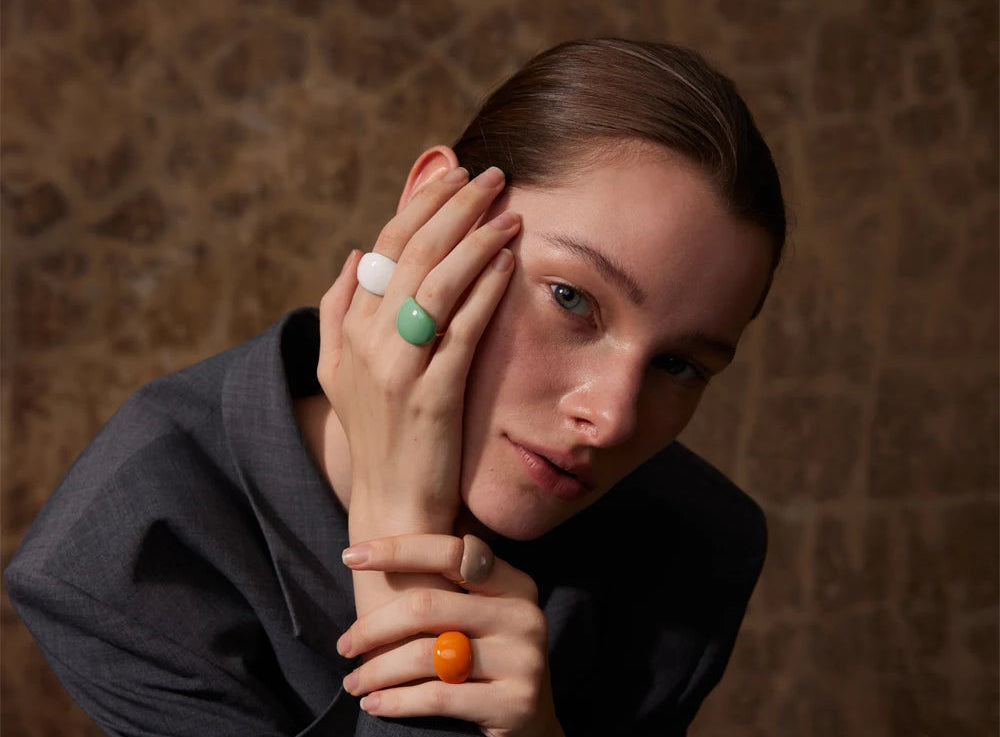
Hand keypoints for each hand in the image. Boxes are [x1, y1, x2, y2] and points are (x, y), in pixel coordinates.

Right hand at [317, 165, 518, 535]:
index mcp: (349, 329)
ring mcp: (398, 370)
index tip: (456, 177)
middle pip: (412, 254)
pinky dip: (486, 291)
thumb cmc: (374, 435)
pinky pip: (462, 330)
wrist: (392, 505)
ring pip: (437, 284)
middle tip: (492, 176)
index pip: (384, 247)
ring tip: (510, 211)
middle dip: (455, 207)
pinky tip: (509, 262)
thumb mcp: (337, 374)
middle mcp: (368, 343)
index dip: (421, 205)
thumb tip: (352, 254)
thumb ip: (336, 312)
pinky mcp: (433, 397)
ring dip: (476, 240)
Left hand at [339, 534, 565, 736]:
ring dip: (377, 670)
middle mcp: (523, 616)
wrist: (532, 727)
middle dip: (372, 626)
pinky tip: (374, 704)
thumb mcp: (480, 618)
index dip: (397, 549)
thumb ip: (447, 591)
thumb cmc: (486, 664)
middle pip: (428, 605)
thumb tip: (369, 558)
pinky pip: (437, 697)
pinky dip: (396, 701)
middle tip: (344, 645)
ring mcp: (523, 660)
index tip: (350, 557)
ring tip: (354, 681)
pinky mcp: (515, 703)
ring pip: (425, 655)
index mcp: (515, 584)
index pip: (450, 551)